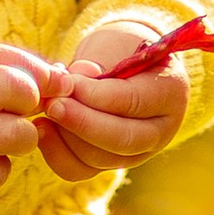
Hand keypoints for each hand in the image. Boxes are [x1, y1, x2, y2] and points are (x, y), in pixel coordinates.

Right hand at [0, 39, 54, 193]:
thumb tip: (65, 79)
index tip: (45, 88)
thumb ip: (12, 62)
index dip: (43, 77)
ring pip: (15, 136)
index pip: (16, 61)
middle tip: (19, 111)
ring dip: (21, 138)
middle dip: (32, 103)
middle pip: (17, 91)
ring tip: (3, 134)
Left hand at [35, 21, 188, 185]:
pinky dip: (57, 153)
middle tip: (53, 104)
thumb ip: (98, 63)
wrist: (124, 63)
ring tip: (47, 109)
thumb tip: (73, 80)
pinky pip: (82, 170)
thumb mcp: (115, 44)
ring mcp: (138, 152)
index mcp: (170, 92)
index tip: (67, 82)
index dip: (97, 96)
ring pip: (100, 159)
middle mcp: (161, 129)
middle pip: (122, 140)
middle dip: (81, 123)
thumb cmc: (120, 48)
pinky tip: (43, 128)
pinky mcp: (111, 164)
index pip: (134, 102)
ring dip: (66, 136)